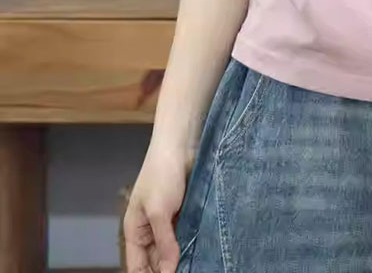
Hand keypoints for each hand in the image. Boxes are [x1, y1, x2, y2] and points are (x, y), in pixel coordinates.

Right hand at [123, 144, 192, 272]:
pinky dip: (191, 244)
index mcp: (135, 231)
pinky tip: (201, 253)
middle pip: (155, 261)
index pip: (137, 266)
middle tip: (188, 271)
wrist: (181, 145)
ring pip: (172, 249)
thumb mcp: (159, 212)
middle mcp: (150, 229)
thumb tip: (169, 272)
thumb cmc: (162, 175)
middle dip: (167, 269)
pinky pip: (186, 235)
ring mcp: (168, 221)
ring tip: (196, 266)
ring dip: (181, 259)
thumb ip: (164, 243)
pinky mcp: (185, 212)